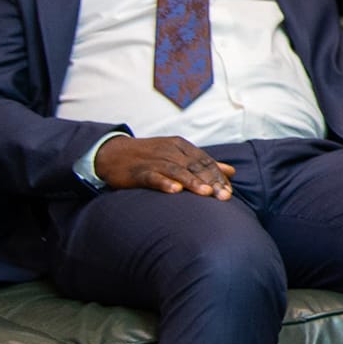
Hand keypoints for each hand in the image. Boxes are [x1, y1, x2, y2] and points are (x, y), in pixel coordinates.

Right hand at [94, 136, 236, 198]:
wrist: (112, 154)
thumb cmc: (150, 157)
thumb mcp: (178, 156)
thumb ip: (204, 164)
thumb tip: (230, 171)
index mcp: (182, 146)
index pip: (205, 161)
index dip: (218, 177)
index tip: (229, 192)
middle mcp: (170, 151)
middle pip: (195, 166)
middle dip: (211, 182)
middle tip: (225, 197)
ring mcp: (154, 160)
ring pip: (177, 170)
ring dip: (193, 182)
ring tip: (206, 193)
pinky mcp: (138, 171)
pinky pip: (153, 176)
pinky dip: (164, 183)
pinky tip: (175, 191)